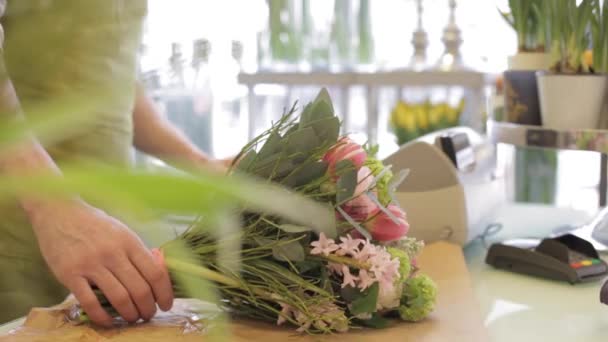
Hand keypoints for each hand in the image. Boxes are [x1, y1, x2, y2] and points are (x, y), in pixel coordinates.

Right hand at [26, 199, 173, 325]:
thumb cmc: (95, 224)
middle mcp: (113, 253)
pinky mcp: (70, 274)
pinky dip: (102, 316)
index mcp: (130, 242)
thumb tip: (157, 275)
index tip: (166, 305)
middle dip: (148, 308)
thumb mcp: (122, 232)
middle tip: (148, 315)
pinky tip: (108, 321)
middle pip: (140, 289)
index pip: (155, 273)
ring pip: (119, 298)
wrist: (59, 212)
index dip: (164, 293)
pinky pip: (90, 302)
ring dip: (129, 314)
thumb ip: (137, 252)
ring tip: (132, 318)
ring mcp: (91, 264)